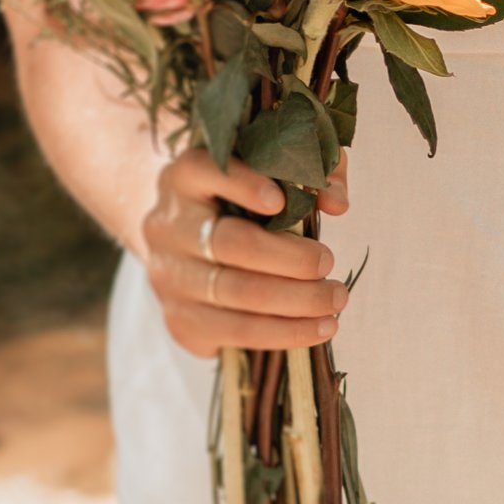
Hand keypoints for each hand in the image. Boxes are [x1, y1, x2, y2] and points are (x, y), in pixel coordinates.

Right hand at [140, 143, 348, 357]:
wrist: (188, 245)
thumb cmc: (242, 201)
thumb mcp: (271, 173)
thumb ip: (308, 173)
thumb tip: (336, 202)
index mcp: (183, 177)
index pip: (205, 171)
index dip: (242, 184)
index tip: (281, 200)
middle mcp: (167, 226)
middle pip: (229, 243)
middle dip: (288, 258)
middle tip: (329, 263)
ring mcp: (168, 276)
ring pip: (233, 293)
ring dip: (294, 302)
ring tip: (336, 301)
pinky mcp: (178, 319)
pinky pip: (233, 332)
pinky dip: (283, 333)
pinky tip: (320, 328)